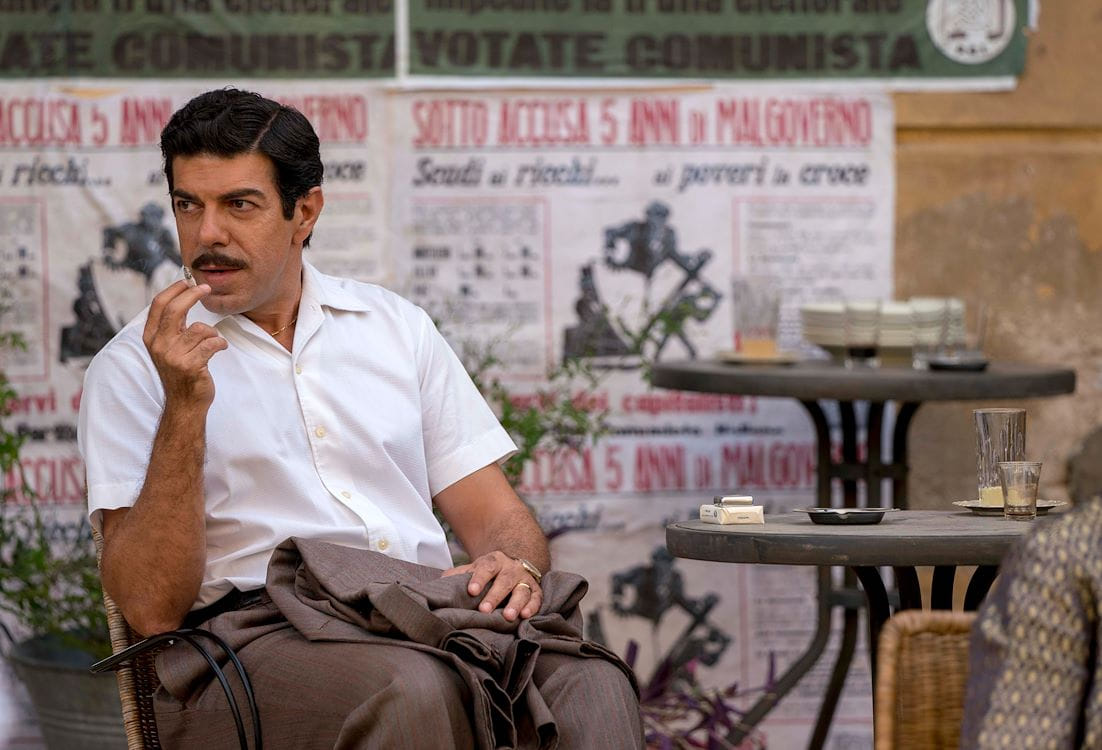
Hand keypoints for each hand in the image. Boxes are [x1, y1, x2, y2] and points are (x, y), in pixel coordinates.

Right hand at [142, 281, 227, 408]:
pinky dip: (220, 344)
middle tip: (207, 289)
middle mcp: (159, 345)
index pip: (158, 304)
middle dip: (193, 295)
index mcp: (151, 337)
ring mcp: (173, 356)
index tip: (188, 281)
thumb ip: (172, 326)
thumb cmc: (181, 372)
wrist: (184, 403)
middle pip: (175, 309)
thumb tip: (182, 295)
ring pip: (199, 329)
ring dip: (212, 333)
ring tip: (213, 342)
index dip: (174, 289)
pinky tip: (220, 349)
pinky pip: (212, 344)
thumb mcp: (168, 347)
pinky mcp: (190, 366)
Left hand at [443, 550, 541, 621]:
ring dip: (516, 603)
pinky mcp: (536, 589)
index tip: (471, 591)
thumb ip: (458, 575)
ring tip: (508, 616)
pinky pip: (536, 597)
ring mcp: (525, 578)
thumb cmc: (489, 572)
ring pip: (522, 590)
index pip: (486, 567)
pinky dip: (532, 606)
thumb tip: (439, 584)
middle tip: (484, 609)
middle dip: (495, 595)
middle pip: (504, 580)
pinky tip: (525, 615)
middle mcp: (511, 568)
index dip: (479, 579)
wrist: (513, 565)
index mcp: (494, 561)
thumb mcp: (474, 569)